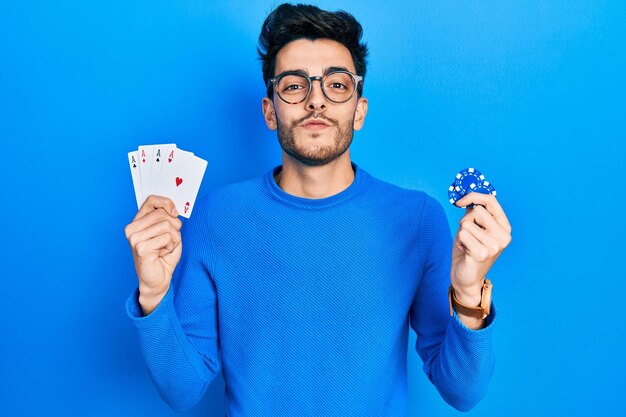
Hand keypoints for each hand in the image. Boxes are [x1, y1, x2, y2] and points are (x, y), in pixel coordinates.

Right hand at [124, 195, 182, 314]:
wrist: (158, 279)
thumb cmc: (163, 255)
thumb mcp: (168, 232)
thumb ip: (167, 218)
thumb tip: (172, 209)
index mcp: (137, 221)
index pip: (151, 200)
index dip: (166, 203)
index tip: (174, 213)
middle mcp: (132, 228)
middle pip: (163, 213)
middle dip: (174, 227)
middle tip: (169, 240)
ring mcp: (134, 238)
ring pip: (167, 225)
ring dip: (174, 239)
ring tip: (165, 248)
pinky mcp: (141, 247)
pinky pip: (167, 237)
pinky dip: (171, 246)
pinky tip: (162, 254)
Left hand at [451, 193, 511, 303]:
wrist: (466, 278)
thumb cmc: (468, 251)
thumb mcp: (474, 228)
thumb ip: (474, 213)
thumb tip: (468, 196)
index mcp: (504, 228)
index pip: (491, 201)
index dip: (473, 196)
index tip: (460, 201)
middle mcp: (503, 236)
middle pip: (477, 210)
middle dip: (466, 220)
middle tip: (467, 235)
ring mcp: (494, 246)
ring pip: (466, 223)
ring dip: (462, 233)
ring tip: (467, 245)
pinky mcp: (482, 253)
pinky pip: (462, 234)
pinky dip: (460, 241)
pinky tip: (465, 252)